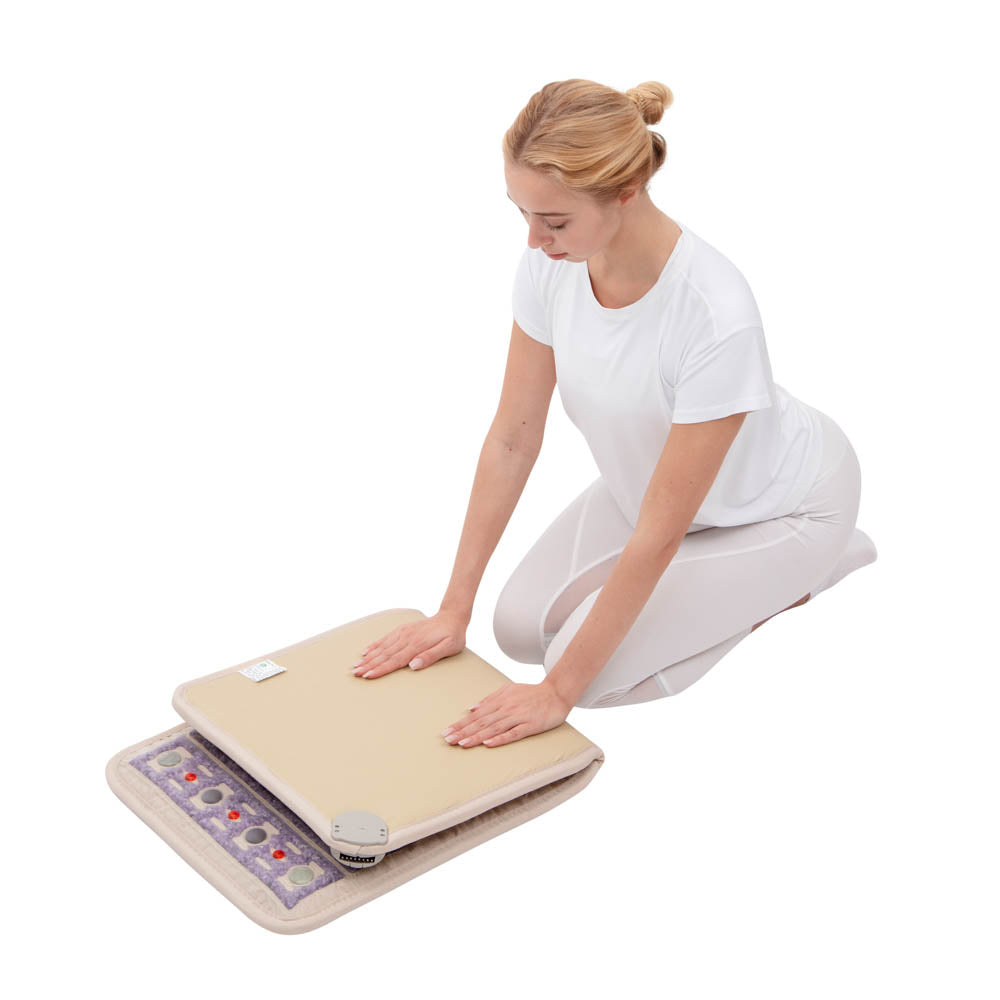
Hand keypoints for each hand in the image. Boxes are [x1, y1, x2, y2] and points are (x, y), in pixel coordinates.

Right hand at [350, 609, 467, 678]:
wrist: (452, 617)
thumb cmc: (452, 635)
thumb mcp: (449, 648)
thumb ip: (431, 656)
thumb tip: (413, 665)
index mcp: (417, 645)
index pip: (395, 661)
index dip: (381, 669)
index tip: (368, 676)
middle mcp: (407, 638)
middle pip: (385, 655)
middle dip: (369, 665)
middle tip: (355, 674)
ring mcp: (403, 633)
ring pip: (382, 647)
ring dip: (368, 657)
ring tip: (356, 665)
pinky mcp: (402, 629)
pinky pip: (385, 638)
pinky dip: (374, 645)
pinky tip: (365, 651)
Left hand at [440, 681, 570, 748]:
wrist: (556, 692)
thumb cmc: (531, 692)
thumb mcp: (508, 690)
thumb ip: (490, 699)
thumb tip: (471, 708)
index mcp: (499, 701)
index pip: (476, 715)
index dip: (460, 724)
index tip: (447, 732)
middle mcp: (506, 709)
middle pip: (481, 722)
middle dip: (463, 731)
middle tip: (448, 740)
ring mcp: (518, 717)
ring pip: (493, 728)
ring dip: (476, 736)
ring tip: (462, 744)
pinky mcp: (529, 725)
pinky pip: (513, 733)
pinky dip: (500, 738)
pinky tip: (489, 743)